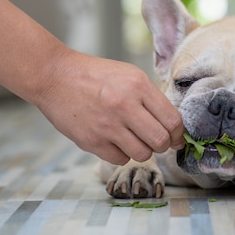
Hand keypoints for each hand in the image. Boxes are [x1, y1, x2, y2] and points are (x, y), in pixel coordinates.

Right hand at [35, 49, 184, 164]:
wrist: (55, 77)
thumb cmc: (95, 75)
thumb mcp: (129, 75)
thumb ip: (152, 98)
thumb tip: (174, 128)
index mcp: (138, 85)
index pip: (173, 120)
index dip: (179, 133)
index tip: (177, 137)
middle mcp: (124, 105)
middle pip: (161, 141)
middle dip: (163, 144)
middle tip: (156, 139)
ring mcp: (107, 126)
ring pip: (143, 154)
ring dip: (142, 149)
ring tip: (132, 136)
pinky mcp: (92, 141)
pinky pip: (121, 159)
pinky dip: (121, 153)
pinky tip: (113, 138)